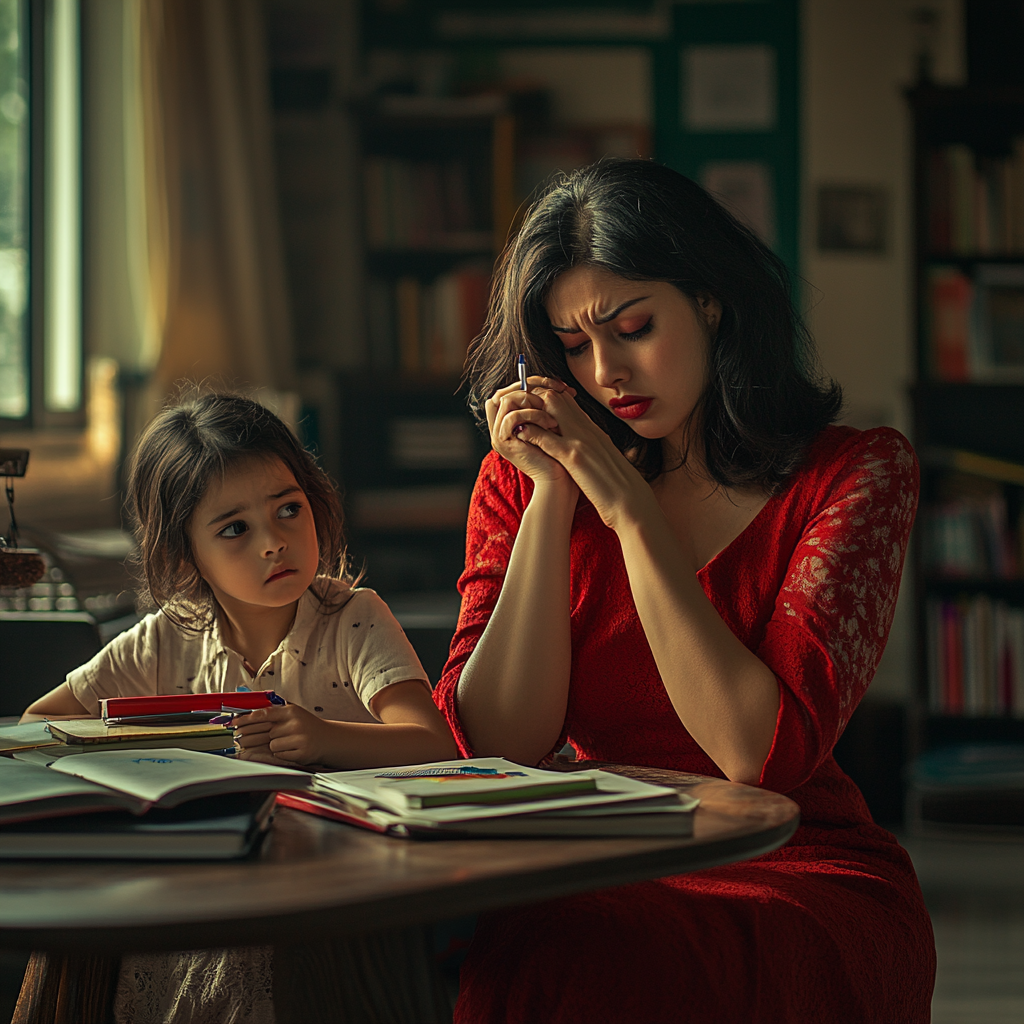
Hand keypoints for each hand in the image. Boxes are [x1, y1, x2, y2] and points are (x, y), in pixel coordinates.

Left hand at [233, 704, 329, 765]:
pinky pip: (280, 754)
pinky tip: (292, 748)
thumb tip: (248, 714)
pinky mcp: (301, 752)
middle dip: (259, 736)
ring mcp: (299, 738)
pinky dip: (282, 753)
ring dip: (276, 746)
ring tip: (288, 742)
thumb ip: (274, 712)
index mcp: (291, 711)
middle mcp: (295, 723)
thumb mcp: (293, 714)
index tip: (235, 722)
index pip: (265, 713)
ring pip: (272, 745)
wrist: (328, 739)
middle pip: (266, 732)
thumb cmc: (307, 726)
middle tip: (248, 738)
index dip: (248, 718)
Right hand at [485, 376, 578, 489]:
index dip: (530, 381)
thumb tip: (553, 385)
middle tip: (554, 391)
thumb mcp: (552, 424)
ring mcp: (499, 434)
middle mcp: (500, 426)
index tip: (557, 385)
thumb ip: (546, 406)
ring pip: (505, 400)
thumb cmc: (558, 454)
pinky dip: (531, 415)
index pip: (509, 390)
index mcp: (510, 420)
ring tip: (551, 415)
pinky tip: (549, 423)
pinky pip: (511, 417)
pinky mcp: (503, 443)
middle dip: (529, 387)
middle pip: (502, 392)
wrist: (557, 480)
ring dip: (530, 401)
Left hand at [510, 386, 653, 531]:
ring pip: (552, 407)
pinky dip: (532, 433)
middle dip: (535, 397)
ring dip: (532, 409)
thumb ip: (594, 448)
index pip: (568, 401)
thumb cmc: (619, 487)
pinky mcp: (575, 458)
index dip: (548, 398)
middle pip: (558, 396)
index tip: (532, 407)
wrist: (632, 504)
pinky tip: (520, 434)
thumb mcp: (606, 459)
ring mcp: (581, 441)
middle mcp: (588, 429)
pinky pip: (548, 438)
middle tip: (518, 408)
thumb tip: (585, 448)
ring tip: (516, 417)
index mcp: (594, 431)